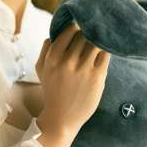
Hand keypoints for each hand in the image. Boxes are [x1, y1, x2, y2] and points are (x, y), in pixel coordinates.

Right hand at [35, 22, 109, 143]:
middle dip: (88, 34)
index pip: (69, 31)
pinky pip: (105, 54)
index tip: (80, 28)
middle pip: (84, 35)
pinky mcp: (97, 77)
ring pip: (95, 43)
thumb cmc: (52, 92)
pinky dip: (105, 51)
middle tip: (91, 36)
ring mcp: (83, 69)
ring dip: (98, 42)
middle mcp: (67, 62)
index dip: (76, 28)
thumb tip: (54, 33)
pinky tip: (103, 53)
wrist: (62, 118)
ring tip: (98, 44)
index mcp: (53, 58)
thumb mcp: (41, 70)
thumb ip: (45, 50)